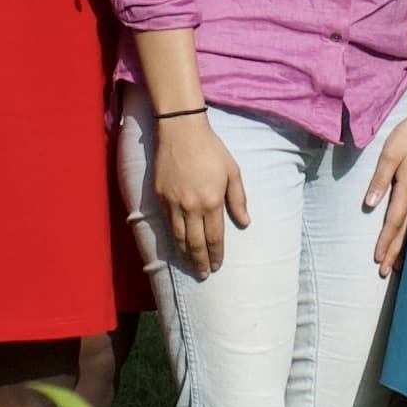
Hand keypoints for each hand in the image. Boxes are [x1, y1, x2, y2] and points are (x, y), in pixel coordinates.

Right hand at [149, 108, 250, 280]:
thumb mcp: (232, 172)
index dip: (216, 254)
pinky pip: (167, 224)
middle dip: (200, 261)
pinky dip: (172, 239)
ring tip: (190, 267)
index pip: (214, 237)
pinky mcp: (161, 197)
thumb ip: (238, 199)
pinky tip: (176, 246)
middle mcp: (191, 206)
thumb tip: (245, 222)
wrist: (181, 132)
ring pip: (179, 237)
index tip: (218, 266)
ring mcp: (174, 203)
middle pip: (195, 243)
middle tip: (204, 275)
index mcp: (212, 201)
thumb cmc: (211, 150)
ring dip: (185, 255)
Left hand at [363, 101, 406, 273]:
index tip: (377, 259)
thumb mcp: (390, 154)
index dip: (386, 241)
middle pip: (406, 230)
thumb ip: (380, 179)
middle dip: (395, 251)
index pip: (395, 221)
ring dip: (406, 246)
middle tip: (385, 271)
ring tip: (399, 265)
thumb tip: (369, 204)